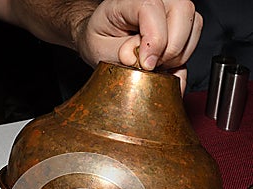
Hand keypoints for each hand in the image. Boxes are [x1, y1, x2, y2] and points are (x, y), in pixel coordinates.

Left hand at [75, 0, 202, 92]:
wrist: (103, 41)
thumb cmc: (100, 39)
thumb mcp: (99, 48)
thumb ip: (118, 53)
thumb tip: (136, 59)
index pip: (152, 8)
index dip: (154, 40)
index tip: (146, 64)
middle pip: (183, 12)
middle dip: (170, 49)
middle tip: (150, 67)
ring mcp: (171, 12)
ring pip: (193, 28)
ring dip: (177, 56)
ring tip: (154, 68)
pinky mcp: (180, 29)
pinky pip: (192, 44)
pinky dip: (180, 65)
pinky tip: (165, 74)